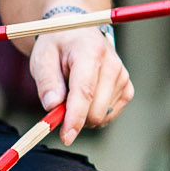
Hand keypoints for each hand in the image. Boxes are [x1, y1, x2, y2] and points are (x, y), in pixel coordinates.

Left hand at [29, 27, 133, 145]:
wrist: (77, 33)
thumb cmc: (58, 45)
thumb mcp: (42, 58)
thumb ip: (46, 82)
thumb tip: (53, 106)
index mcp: (90, 53)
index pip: (84, 92)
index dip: (75, 118)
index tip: (66, 137)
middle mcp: (112, 65)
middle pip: (96, 110)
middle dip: (74, 117)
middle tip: (59, 103)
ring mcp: (123, 77)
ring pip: (102, 116)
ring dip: (83, 114)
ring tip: (72, 92)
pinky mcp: (127, 88)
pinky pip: (109, 115)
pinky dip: (94, 114)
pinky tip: (86, 97)